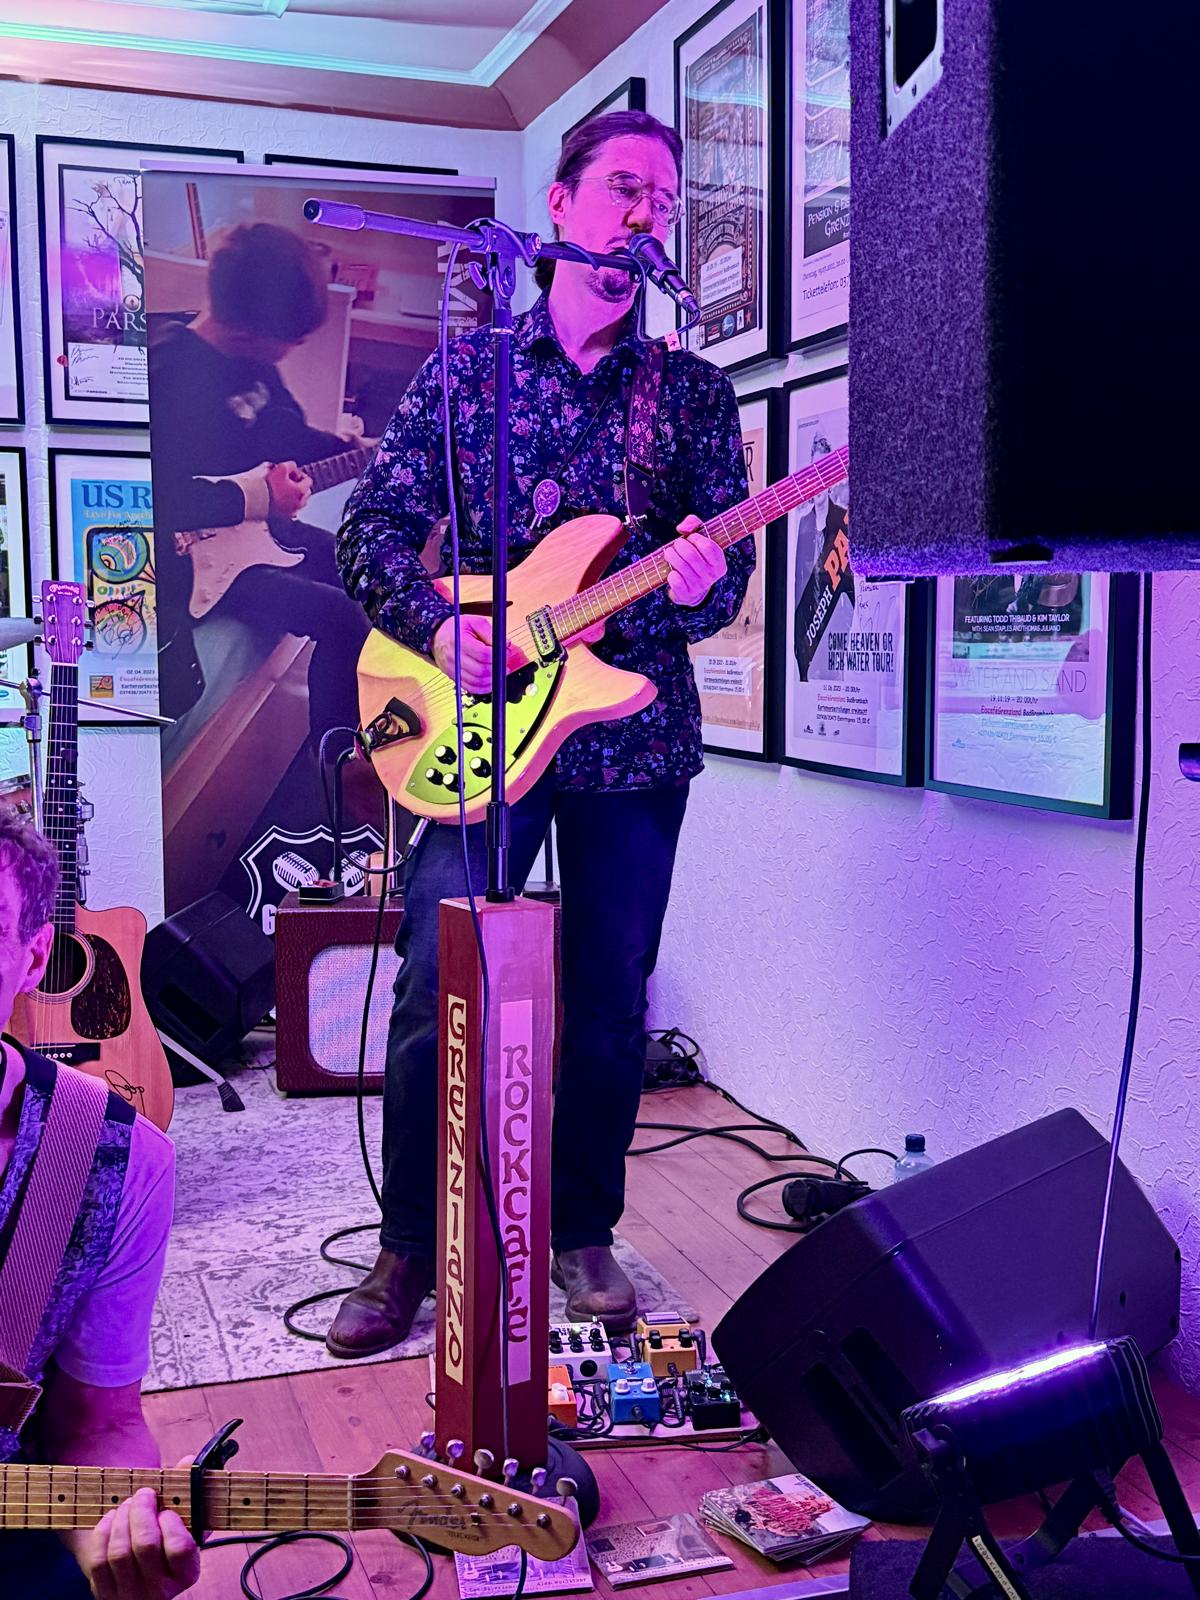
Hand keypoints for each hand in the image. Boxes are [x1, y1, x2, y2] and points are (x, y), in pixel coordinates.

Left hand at [83, 1477, 200, 1599]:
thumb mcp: (185, 1521)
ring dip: (122, 1519)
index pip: (179, 1548)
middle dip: (141, 1512)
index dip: (171, 1523)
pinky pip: (99, 1561)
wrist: (140, 1569)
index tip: (166, 1510)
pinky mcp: (105, 1594)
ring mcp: (130, 1595)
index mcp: (186, 1573)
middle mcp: (160, 1591)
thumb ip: (189, 1490)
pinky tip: (112, 1519)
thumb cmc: (166, 1537)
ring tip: (128, 1504)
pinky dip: (103, 1533)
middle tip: (143, 1494)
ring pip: (120, 1552)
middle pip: (146, 1545)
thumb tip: (187, 1461)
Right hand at [266, 460, 311, 519]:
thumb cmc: (264, 484)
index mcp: (300, 492)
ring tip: (280, 490)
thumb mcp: (280, 467)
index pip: (308, 480)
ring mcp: (290, 513)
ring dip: (292, 496)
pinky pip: (287, 511)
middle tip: (286, 481)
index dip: (298, 474)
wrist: (250, 499)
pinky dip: (284, 505)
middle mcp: (298, 505)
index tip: (289, 472)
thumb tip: (293, 468)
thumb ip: (290, 466)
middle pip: (304, 493)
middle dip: (298, 486)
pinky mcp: (280, 519)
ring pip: (296, 503)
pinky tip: (275, 500)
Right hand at [432, 615, 522, 695]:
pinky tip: (490, 681)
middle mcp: (454, 657)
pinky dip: (483, 688)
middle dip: (496, 669)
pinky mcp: (454, 678)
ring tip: (499, 672)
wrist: (437, 637)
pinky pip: (470, 688)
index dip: (497, 655)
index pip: (482, 653)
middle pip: (480, 670)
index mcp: (459, 641)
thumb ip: (490, 633)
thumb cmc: (456, 629)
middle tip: (504, 665)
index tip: (504, 653)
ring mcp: (453, 670)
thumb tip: (506, 645)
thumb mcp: (474, 622)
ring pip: (476, 682)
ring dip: (492, 680)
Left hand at [664, 516, 725, 607]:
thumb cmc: (695, 556)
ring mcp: (700, 586)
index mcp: (719, 563)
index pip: (708, 547)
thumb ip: (693, 523)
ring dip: (671, 555)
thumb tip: (682, 528)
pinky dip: (670, 574)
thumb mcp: (699, 538)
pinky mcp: (687, 594)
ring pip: (681, 566)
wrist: (691, 588)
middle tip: (676, 544)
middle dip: (679, 545)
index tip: (690, 537)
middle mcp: (712, 576)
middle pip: (691, 555)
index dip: (695, 539)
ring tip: (668, 553)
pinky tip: (671, 571)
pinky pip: (676, 581)